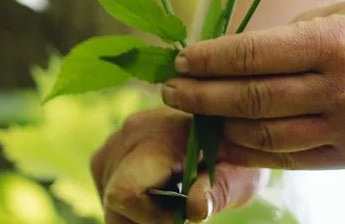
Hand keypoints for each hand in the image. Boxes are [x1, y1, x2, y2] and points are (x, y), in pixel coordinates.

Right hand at [90, 106, 264, 222]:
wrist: (223, 130)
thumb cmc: (236, 159)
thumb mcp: (240, 175)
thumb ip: (218, 190)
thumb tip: (196, 209)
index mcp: (162, 133)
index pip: (126, 191)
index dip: (152, 217)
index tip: (184, 214)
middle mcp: (128, 134)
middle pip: (117, 204)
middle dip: (148, 218)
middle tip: (181, 208)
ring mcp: (112, 144)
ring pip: (112, 206)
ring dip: (141, 214)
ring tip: (172, 197)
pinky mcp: (104, 157)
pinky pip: (111, 197)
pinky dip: (135, 206)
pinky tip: (160, 193)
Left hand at [161, 0, 344, 170]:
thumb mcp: (334, 16)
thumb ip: (283, 42)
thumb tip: (219, 62)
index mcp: (337, 43)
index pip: (254, 56)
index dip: (209, 60)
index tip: (177, 59)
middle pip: (253, 100)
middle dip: (202, 96)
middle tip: (168, 89)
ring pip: (266, 136)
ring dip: (221, 127)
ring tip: (193, 114)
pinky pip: (291, 156)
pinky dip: (254, 148)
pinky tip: (229, 135)